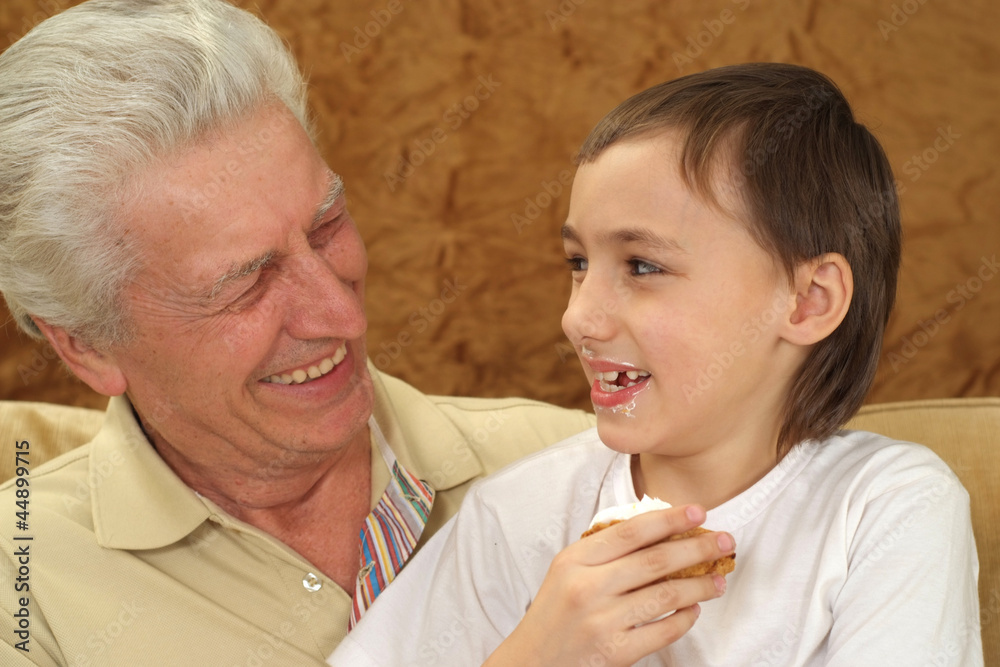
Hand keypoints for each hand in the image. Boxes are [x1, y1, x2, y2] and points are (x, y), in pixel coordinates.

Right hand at [484, 504, 733, 666]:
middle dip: (697, 548)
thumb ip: (603, 550)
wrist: (531, 661)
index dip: (669, 519)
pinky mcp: (615, 652)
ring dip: (700, 586)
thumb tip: (656, 529)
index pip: (631, 532)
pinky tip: (694, 610)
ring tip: (717, 579)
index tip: (697, 511)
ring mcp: (603, 621)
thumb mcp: (567, 571)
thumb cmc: (553, 613)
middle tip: (723, 541)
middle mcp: (588, 587)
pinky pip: (664, 631)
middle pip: (655, 561)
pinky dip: (685, 619)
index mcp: (575, 560)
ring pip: (666, 596)